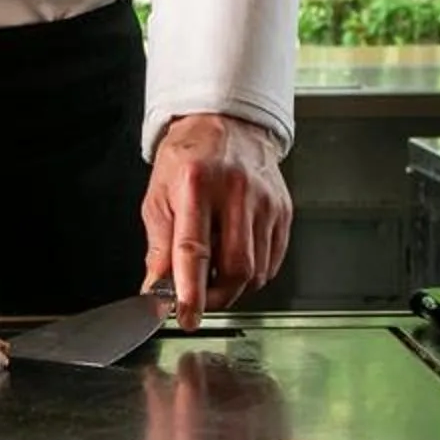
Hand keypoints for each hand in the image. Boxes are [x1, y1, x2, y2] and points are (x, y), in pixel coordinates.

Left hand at [141, 114, 291, 329]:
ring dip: (234, 287)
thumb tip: (156, 289)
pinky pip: (273, 261)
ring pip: (257, 270)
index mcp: (197, 184)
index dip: (190, 290)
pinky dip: (254, 274)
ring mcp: (265, 201)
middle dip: (216, 297)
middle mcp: (236, 191)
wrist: (226, 123)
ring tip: (214, 274)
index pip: (195, 250)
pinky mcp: (283, 210)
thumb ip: (158, 246)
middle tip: (199, 300)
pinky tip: (236, 259)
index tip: (186, 316)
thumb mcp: (159, 195)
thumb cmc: (187, 158)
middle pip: (236, 268)